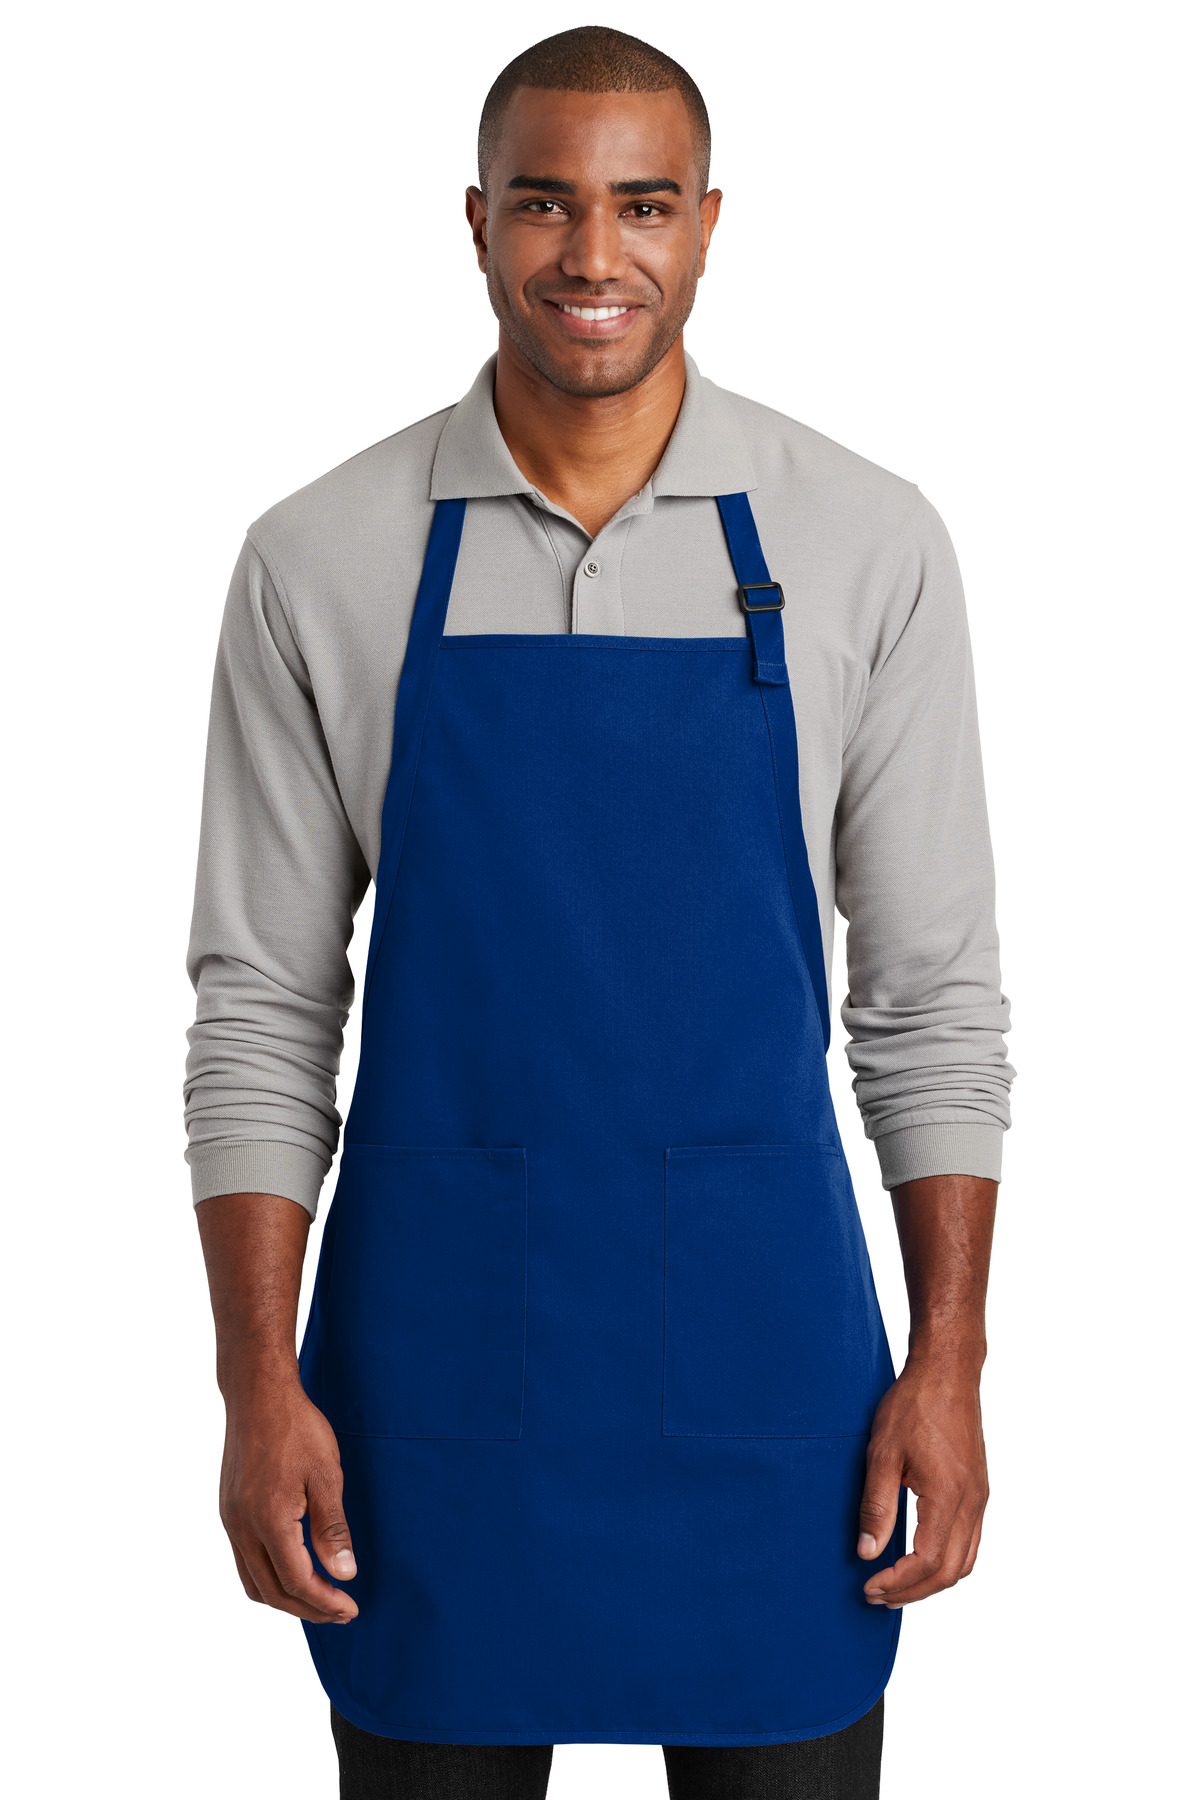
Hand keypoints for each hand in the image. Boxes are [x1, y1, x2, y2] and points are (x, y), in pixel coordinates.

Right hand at [218, 1372, 358, 1624]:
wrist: (258, 1395)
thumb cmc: (296, 1429)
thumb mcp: (326, 1476)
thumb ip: (332, 1529)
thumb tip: (344, 1574)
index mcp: (268, 1520)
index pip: (297, 1581)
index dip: (325, 1602)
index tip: (351, 1609)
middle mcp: (242, 1527)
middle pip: (271, 1591)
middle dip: (307, 1609)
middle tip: (340, 1612)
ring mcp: (230, 1520)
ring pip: (253, 1581)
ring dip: (285, 1597)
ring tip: (318, 1598)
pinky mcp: (228, 1510)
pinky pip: (244, 1560)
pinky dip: (268, 1577)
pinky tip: (291, 1568)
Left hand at [857, 1350, 988, 1607]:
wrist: (947, 1373)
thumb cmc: (914, 1406)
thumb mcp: (882, 1453)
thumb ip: (876, 1506)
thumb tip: (867, 1553)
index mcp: (949, 1496)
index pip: (927, 1562)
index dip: (898, 1583)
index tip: (869, 1587)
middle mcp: (972, 1503)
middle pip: (950, 1572)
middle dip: (914, 1592)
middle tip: (877, 1595)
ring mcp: (980, 1497)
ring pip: (965, 1561)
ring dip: (932, 1581)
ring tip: (896, 1585)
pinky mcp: (979, 1490)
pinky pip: (971, 1541)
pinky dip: (948, 1561)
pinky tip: (921, 1557)